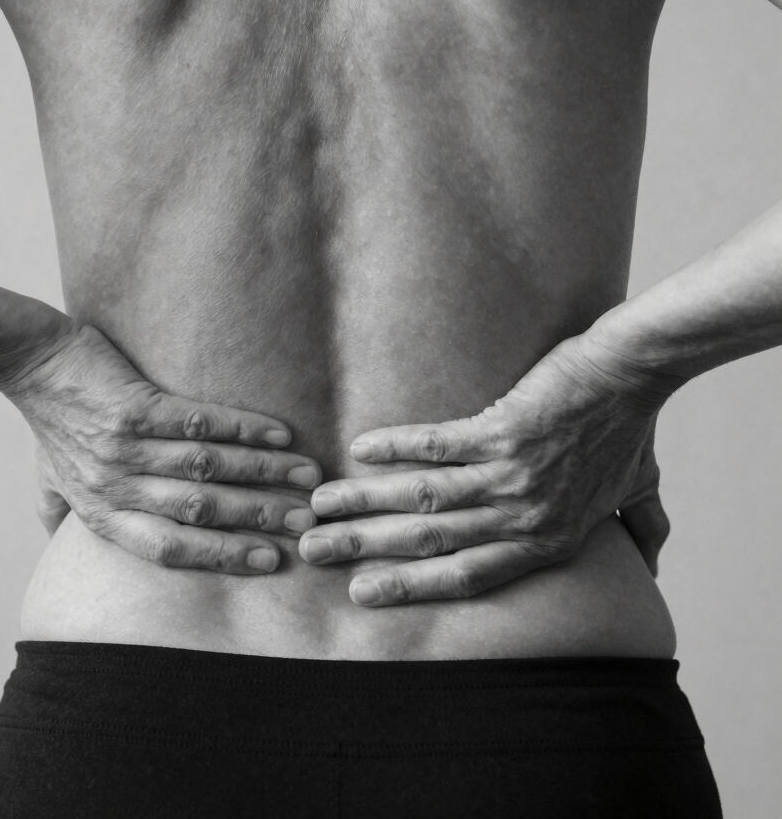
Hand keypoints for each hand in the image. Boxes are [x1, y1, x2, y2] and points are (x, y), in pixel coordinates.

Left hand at [1, 324, 320, 573]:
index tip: (271, 560)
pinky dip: (243, 428)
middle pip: (200, 511)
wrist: (32, 362)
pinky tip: (278, 433)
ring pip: (208, 468)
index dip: (224, 556)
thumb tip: (62, 544)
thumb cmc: (49, 423)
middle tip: (306, 521)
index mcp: (103, 515)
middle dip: (259, 518)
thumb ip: (63, 515)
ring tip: (305, 475)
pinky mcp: (135, 408)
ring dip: (264, 472)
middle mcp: (116, 488)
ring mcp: (126, 449)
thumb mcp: (51, 481)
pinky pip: (199, 423)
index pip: (172, 549)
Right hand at [298, 332, 674, 604]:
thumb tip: (651, 566)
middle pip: (431, 543)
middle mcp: (523, 517)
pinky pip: (436, 446)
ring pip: (424, 500)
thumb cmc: (630, 431)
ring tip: (320, 505)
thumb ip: (642, 532)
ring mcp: (510, 476)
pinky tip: (360, 449)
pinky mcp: (500, 431)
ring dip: (365, 503)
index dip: (411, 587)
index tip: (362, 591)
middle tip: (313, 550)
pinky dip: (395, 448)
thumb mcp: (639, 493)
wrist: (630, 373)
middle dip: (365, 550)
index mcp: (547, 540)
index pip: (466, 577)